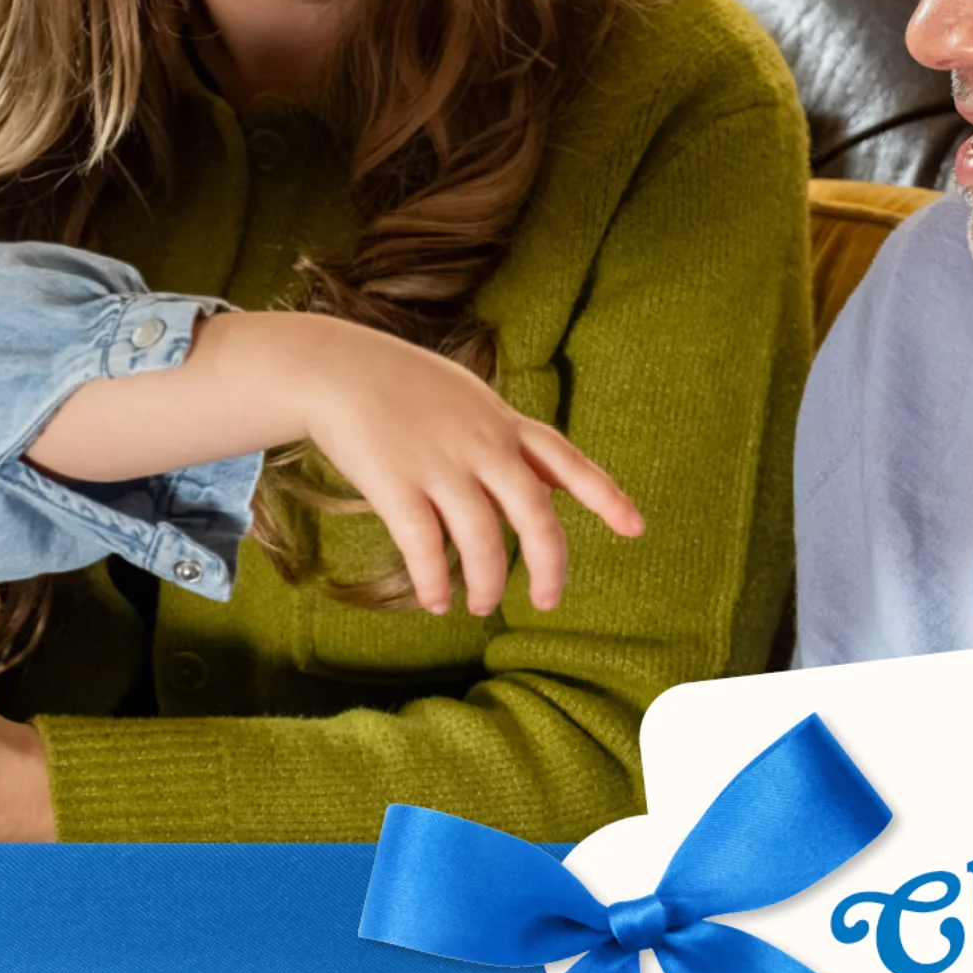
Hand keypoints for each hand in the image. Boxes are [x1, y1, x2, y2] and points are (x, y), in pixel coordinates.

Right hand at [271, 315, 646, 617]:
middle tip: (547, 601)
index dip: (605, 495)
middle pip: (534, 513)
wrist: (337, 367)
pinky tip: (437, 599)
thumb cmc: (409, 389)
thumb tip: (549, 488)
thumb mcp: (472, 403)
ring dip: (486, 583)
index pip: (566, 460)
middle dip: (549, 565)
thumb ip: (511, 443)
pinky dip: (435, 579)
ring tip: (480, 605)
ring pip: (481, 539)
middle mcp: (482, 444)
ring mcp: (439, 464)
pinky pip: (424, 545)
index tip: (635, 528)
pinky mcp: (394, 483)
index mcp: (505, 425)